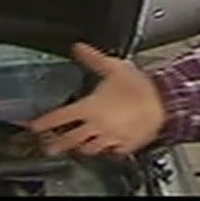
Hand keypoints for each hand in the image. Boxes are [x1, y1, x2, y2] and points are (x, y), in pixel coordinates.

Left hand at [27, 43, 166, 157]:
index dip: (44, 123)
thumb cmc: (141, 87)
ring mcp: (110, 138)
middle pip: (70, 140)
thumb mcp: (113, 66)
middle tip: (46, 146)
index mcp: (91, 107)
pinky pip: (111, 152)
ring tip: (73, 149)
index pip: (60, 117)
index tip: (34, 126)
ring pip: (88, 149)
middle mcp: (97, 126)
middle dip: (55, 144)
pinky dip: (105, 150)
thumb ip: (92, 58)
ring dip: (79, 148)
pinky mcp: (124, 145)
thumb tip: (78, 48)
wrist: (165, 102)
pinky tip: (104, 147)